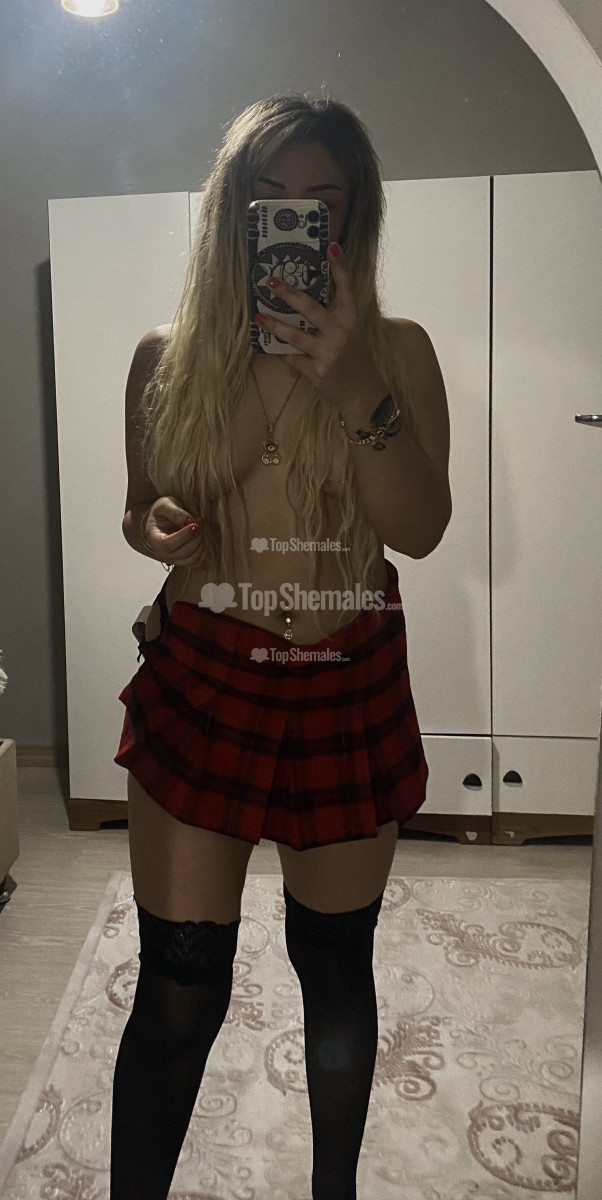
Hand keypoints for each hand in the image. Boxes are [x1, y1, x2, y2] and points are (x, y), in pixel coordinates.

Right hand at [144, 496, 206, 566]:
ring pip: (193, 558)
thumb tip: (189, 522)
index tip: (195, 525)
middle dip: (196, 537)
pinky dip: (203, 550)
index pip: (168, 544)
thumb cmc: (162, 513)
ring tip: (200, 528)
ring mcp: (173, 560)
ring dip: (201, 543)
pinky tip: (201, 537)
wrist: (163, 520)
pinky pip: (198, 561)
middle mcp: (162, 553)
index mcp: (154, 539)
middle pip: (183, 552)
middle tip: (200, 522)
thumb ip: (176, 513)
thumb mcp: (165, 505)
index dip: (184, 536)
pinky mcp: (184, 562)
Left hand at [255, 243, 382, 411]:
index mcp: (351, 320)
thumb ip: (334, 317)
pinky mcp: (316, 371)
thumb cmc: (354, 359)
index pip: (346, 289)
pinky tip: (269, 347)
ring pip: (295, 336)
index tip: (331, 247)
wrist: (362, 392)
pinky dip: (282, 353)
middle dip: (289, 294)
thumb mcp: (351, 333)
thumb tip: (304, 300)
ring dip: (274, 326)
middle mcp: (340, 333)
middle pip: (311, 309)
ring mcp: (328, 353)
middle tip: (271, 282)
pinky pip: (293, 359)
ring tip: (259, 316)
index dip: (340, 268)